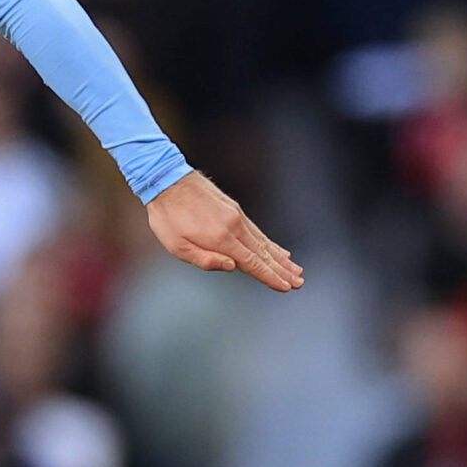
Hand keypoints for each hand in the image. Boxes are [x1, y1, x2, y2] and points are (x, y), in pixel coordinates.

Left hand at [146, 169, 303, 292]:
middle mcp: (234, 226)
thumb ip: (205, 260)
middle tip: (299, 282)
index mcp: (220, 239)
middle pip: (263, 254)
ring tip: (296, 269)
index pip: (252, 263)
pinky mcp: (234, 209)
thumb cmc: (167, 217)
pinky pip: (256, 230)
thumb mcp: (176, 246)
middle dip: (282, 270)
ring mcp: (236, 216)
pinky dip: (269, 242)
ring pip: (263, 242)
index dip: (270, 277)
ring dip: (280, 258)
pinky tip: (277, 249)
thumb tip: (232, 267)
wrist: (167, 180)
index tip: (286, 287)